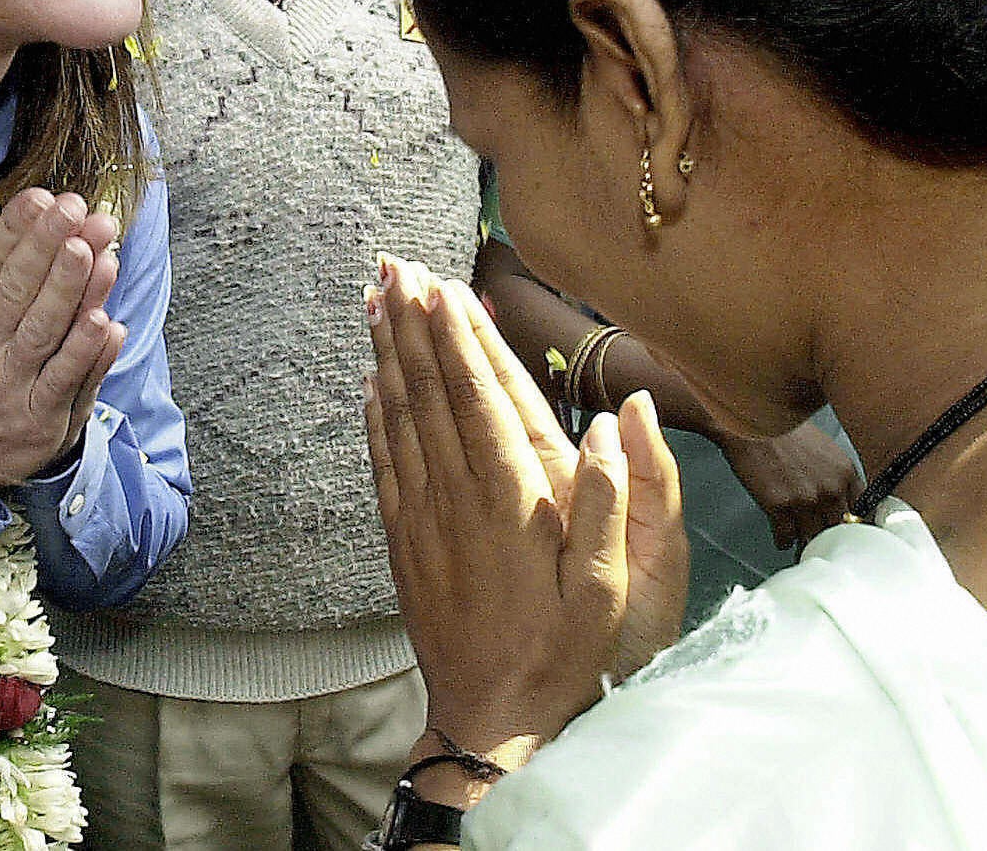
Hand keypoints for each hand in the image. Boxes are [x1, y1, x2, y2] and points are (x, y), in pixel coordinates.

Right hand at [0, 190, 125, 497]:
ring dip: (75, 289)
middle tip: (79, 208)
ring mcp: (10, 387)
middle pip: (19, 291)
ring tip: (99, 250)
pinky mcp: (40, 419)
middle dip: (50, 245)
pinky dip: (89, 350)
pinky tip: (109, 318)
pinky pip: (68, 379)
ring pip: (47, 331)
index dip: (13, 230)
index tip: (41, 197)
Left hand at [365, 258, 685, 766]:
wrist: (492, 722)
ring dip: (387, 357)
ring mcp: (423, 521)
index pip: (477, 397)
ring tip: (375, 302)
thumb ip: (613, 500)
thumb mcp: (608, 587)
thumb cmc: (564, 654)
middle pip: (429, 393)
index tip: (440, 283)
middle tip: (393, 265)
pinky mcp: (405, 545)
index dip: (457, 336)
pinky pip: (383, 466)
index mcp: (511, 499)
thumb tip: (616, 420)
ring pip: (398, 420)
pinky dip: (374, 417)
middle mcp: (458, 499)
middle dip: (412, 325)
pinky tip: (369, 385)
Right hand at [714, 422, 860, 550]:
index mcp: (845, 473)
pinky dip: (783, 540)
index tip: (848, 531)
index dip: (853, 525)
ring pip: (812, 538)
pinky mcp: (779, 507)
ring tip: (801, 541)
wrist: (753, 422)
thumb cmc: (784, 430)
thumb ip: (838, 476)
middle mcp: (830, 489)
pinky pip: (785, 539)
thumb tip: (840, 500)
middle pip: (838, 530)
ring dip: (805, 541)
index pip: (862, 513)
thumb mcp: (825, 448)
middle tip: (821, 540)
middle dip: (829, 537)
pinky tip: (782, 536)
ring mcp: (805, 500)